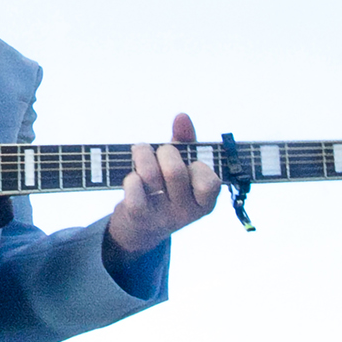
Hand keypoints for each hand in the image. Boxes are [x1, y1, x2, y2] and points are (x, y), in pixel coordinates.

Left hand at [106, 113, 219, 256]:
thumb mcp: (181, 165)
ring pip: (151, 176)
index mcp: (204, 201)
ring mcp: (162, 217)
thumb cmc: (166, 187)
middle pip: (175, 171)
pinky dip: (131, 179)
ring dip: (142, 155)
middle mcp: (186, 212)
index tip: (191, 163)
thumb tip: (182, 116)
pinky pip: (134, 194)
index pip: (210, 183)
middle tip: (160, 152)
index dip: (198, 167)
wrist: (141, 224)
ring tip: (140, 151)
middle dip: (165, 152)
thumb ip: (185, 141)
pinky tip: (132, 177)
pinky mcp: (140, 218)